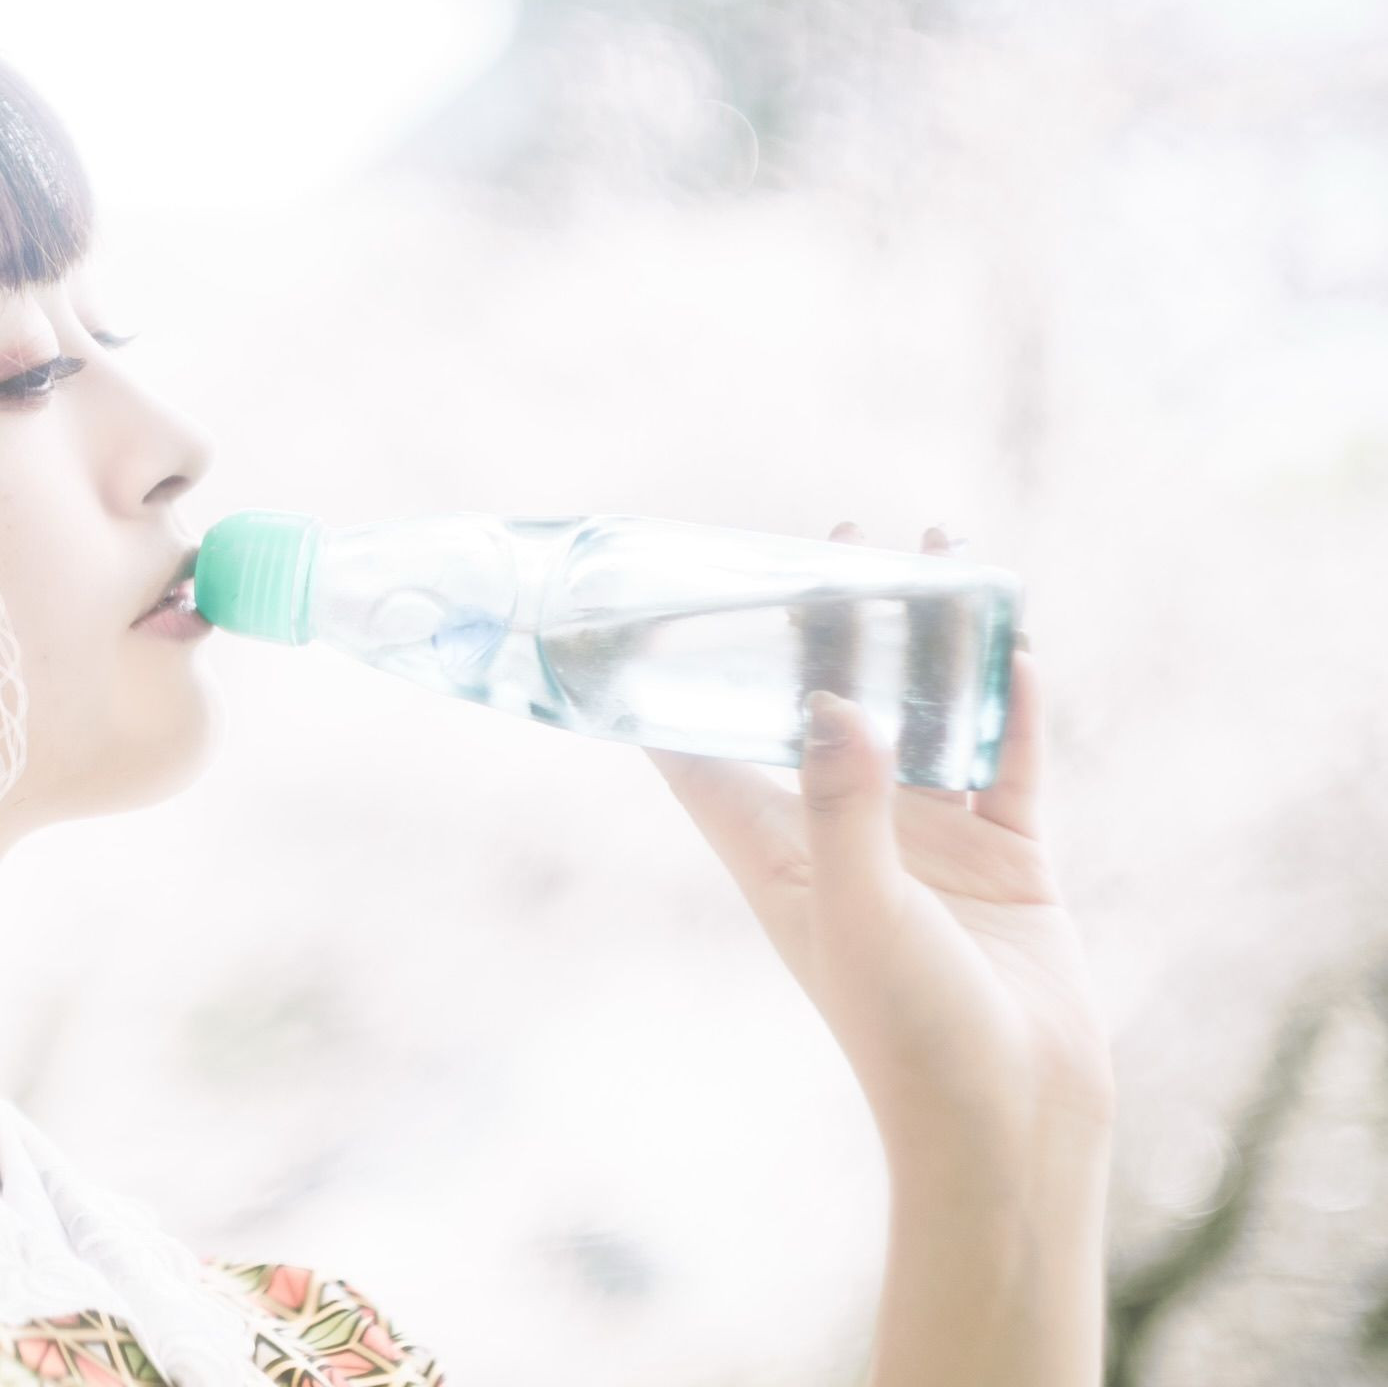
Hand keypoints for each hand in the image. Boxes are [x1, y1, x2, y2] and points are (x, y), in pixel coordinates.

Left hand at [643, 524, 1115, 1174]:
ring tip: (935, 551)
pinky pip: (1009, 761)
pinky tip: (1014, 641)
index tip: (650, 609)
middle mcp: (846, 835)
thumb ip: (845, 808)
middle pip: (828, 707)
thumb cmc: (909, 1037)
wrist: (1014, 1125)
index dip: (673, 686)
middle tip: (832, 538)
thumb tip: (826, 700)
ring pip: (927, 715)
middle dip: (829, 627)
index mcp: (777, 855)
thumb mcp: (862, 915)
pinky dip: (1012, 704)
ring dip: (933, 642)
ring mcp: (929, 845)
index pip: (703, 754)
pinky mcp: (1008, 862)